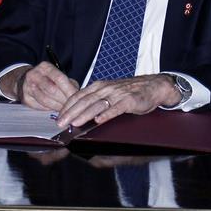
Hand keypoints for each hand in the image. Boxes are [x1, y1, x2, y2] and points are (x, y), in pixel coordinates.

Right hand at [0, 62, 78, 110]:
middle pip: (52, 90)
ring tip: (65, 110)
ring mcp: (27, 86)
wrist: (26, 81)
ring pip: (45, 100)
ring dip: (57, 107)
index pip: (59, 78)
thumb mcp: (58, 76)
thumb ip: (69, 84)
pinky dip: (49, 109)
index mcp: (45, 67)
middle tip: (73, 107)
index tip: (78, 98)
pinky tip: (55, 110)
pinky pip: (40, 106)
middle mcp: (34, 75)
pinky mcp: (25, 98)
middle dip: (64, 100)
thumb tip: (78, 95)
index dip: (69, 90)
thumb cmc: (47, 79)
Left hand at [55, 74, 179, 127]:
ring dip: (84, 115)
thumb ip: (96, 100)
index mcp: (98, 86)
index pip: (78, 96)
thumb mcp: (109, 93)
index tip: (58, 117)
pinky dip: (106, 114)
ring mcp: (116, 94)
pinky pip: (116, 108)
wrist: (152, 86)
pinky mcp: (129, 101)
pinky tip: (99, 121)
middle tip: (60, 123)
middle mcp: (105, 88)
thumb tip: (79, 112)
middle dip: (70, 113)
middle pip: (84, 101)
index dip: (67, 107)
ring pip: (96, 105)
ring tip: (74, 124)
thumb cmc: (129, 92)